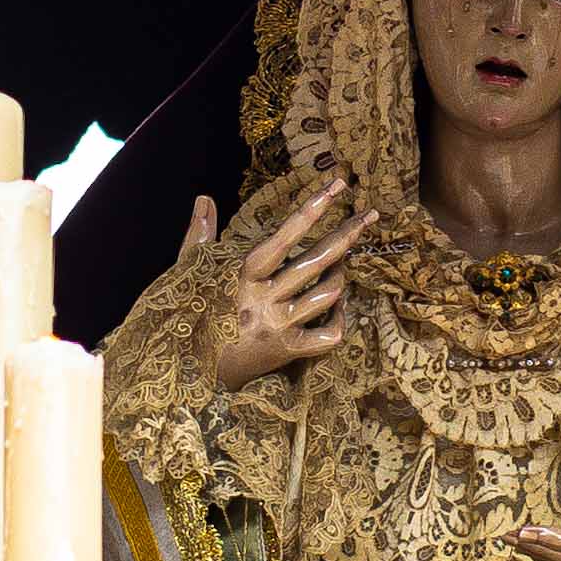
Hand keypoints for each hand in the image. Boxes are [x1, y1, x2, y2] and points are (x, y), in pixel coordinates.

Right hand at [200, 178, 372, 391]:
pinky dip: (339, 317)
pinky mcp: (290, 350)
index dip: (309, 211)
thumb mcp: (191, 272)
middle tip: (369, 215)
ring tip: (343, 259)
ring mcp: (280, 327)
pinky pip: (329, 334)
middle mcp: (264, 301)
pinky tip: (338, 304)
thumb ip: (200, 234)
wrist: (197, 373)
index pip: (282, 238)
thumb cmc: (198, 315)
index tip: (336, 188)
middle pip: (316, 262)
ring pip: (327, 294)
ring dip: (340, 273)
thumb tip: (204, 199)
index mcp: (243, 277)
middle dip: (347, 234)